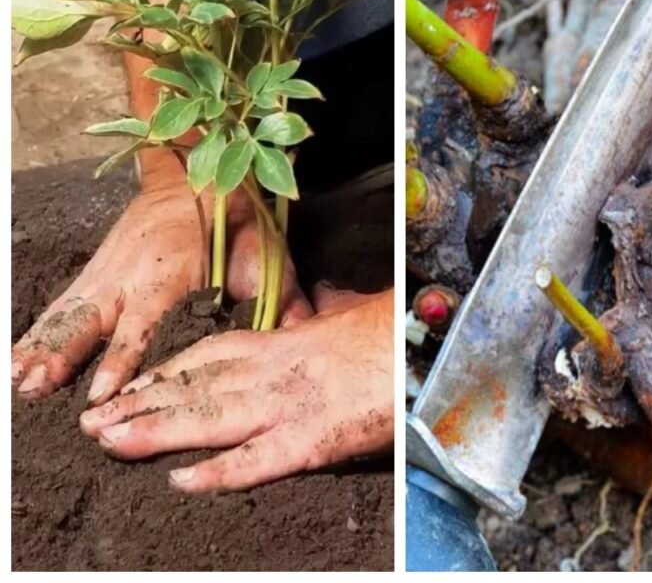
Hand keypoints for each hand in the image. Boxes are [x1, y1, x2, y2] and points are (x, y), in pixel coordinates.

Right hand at [12, 175, 310, 402]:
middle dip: (66, 356)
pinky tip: (17, 360)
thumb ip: (281, 300)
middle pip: (92, 321)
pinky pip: (62, 306)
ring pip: (70, 315)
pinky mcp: (95, 274)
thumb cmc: (235, 224)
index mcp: (171, 274)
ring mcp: (107, 273)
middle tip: (38, 387)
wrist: (197, 176)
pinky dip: (38, 332)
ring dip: (44, 347)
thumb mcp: (265, 256)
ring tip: (19, 381)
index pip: (143, 323)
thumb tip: (303, 337)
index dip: (123, 358)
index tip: (102, 392)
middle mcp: (130, 276)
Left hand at [79, 288, 393, 492]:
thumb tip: (320, 307)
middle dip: (143, 405)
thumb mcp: (346, 314)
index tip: (133, 384)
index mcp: (283, 342)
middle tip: (95, 423)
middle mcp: (274, 370)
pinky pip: (258, 459)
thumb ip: (320, 317)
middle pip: (198, 386)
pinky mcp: (312, 439)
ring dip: (157, 431)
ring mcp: (288, 404)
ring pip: (211, 417)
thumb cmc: (387, 331)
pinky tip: (181, 480)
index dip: (167, 371)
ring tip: (112, 443)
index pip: (212, 355)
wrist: (419, 345)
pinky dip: (218, 471)